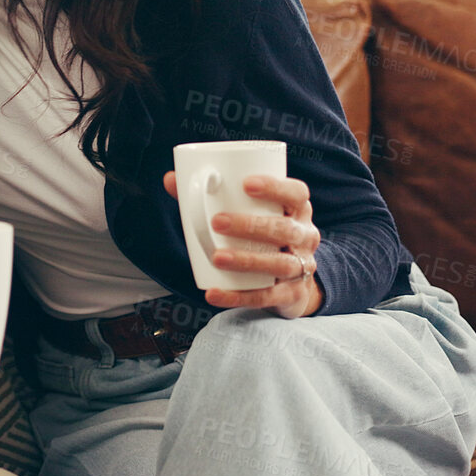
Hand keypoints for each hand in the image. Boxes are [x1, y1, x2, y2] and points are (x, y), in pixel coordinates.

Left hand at [163, 170, 323, 318]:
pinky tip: (214, 293)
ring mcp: (302, 267)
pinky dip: (238, 296)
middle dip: (252, 225)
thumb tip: (170, 179)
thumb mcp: (250, 214)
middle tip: (217, 222)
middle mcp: (305, 236)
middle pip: (286, 228)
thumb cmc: (263, 236)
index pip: (296, 194)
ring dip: (247, 260)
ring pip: (279, 263)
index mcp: (298, 211)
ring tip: (217, 257)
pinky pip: (267, 296)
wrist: (292, 282)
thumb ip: (211, 196)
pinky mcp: (291, 294)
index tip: (246, 184)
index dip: (275, 187)